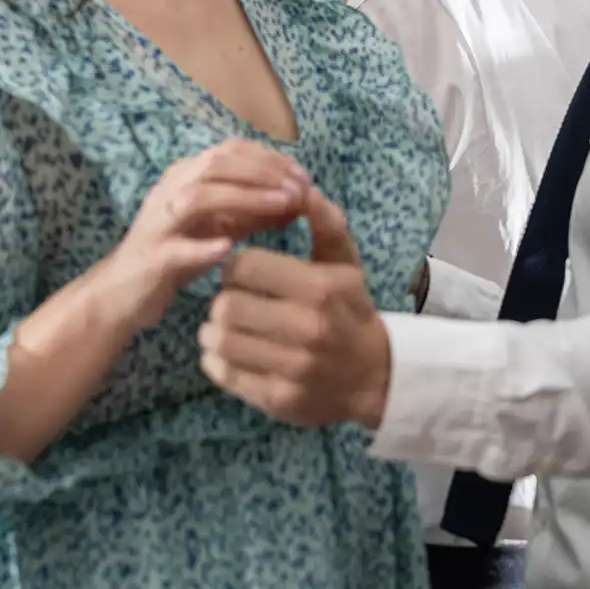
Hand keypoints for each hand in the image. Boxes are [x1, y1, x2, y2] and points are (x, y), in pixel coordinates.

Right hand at [97, 141, 312, 330]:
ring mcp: (159, 223)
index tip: (303, 175)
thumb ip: (257, 211)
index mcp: (186, 176)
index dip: (270, 158)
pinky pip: (177, 249)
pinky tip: (230, 247)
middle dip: (263, 172)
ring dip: (244, 197)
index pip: (230, 150)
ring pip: (199, 197)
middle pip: (217, 164)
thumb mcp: (222, 226)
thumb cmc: (179, 254)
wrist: (126, 293)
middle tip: (299, 188)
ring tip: (280, 206)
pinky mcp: (152, 258)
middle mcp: (170, 190)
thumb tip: (302, 197)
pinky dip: (204, 246)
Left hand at [198, 188, 389, 429]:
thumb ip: (325, 223)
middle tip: (234, 300)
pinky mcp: (278, 399)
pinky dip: (216, 361)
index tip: (244, 272)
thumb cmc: (351, 311)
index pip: (245, 267)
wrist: (375, 378)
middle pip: (226, 305)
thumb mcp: (346, 264)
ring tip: (227, 325)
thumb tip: (304, 189)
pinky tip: (231, 353)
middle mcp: (307, 329)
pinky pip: (223, 373)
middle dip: (223, 299)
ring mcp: (292, 368)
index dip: (236, 266)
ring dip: (214, 330)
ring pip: (220, 340)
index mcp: (320, 288)